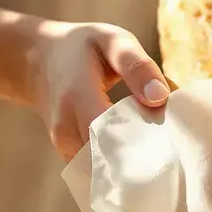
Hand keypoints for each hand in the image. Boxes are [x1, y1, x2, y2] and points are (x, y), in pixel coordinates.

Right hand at [27, 21, 169, 160]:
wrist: (38, 61)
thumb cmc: (81, 47)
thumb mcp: (111, 40)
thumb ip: (137, 66)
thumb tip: (160, 98)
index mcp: (78, 97)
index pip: (110, 137)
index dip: (142, 146)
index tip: (171, 146)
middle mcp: (66, 128)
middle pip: (110, 161)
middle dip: (143, 161)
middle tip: (174, 153)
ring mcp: (64, 145)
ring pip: (104, 171)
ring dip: (133, 166)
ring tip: (160, 151)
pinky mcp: (68, 155)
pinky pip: (97, 170)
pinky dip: (119, 166)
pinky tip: (139, 152)